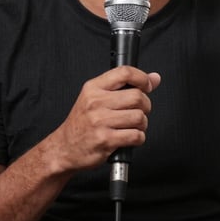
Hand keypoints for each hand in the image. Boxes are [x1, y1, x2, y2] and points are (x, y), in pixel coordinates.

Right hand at [46, 66, 160, 172]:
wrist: (65, 148)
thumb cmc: (83, 123)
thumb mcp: (97, 97)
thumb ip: (125, 86)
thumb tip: (154, 78)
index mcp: (93, 88)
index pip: (125, 72)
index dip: (142, 78)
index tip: (146, 86)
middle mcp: (96, 102)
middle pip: (137, 96)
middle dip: (145, 105)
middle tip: (138, 111)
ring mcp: (100, 121)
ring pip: (139, 117)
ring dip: (142, 124)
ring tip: (132, 126)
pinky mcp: (105, 140)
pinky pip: (136, 136)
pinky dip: (138, 138)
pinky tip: (129, 137)